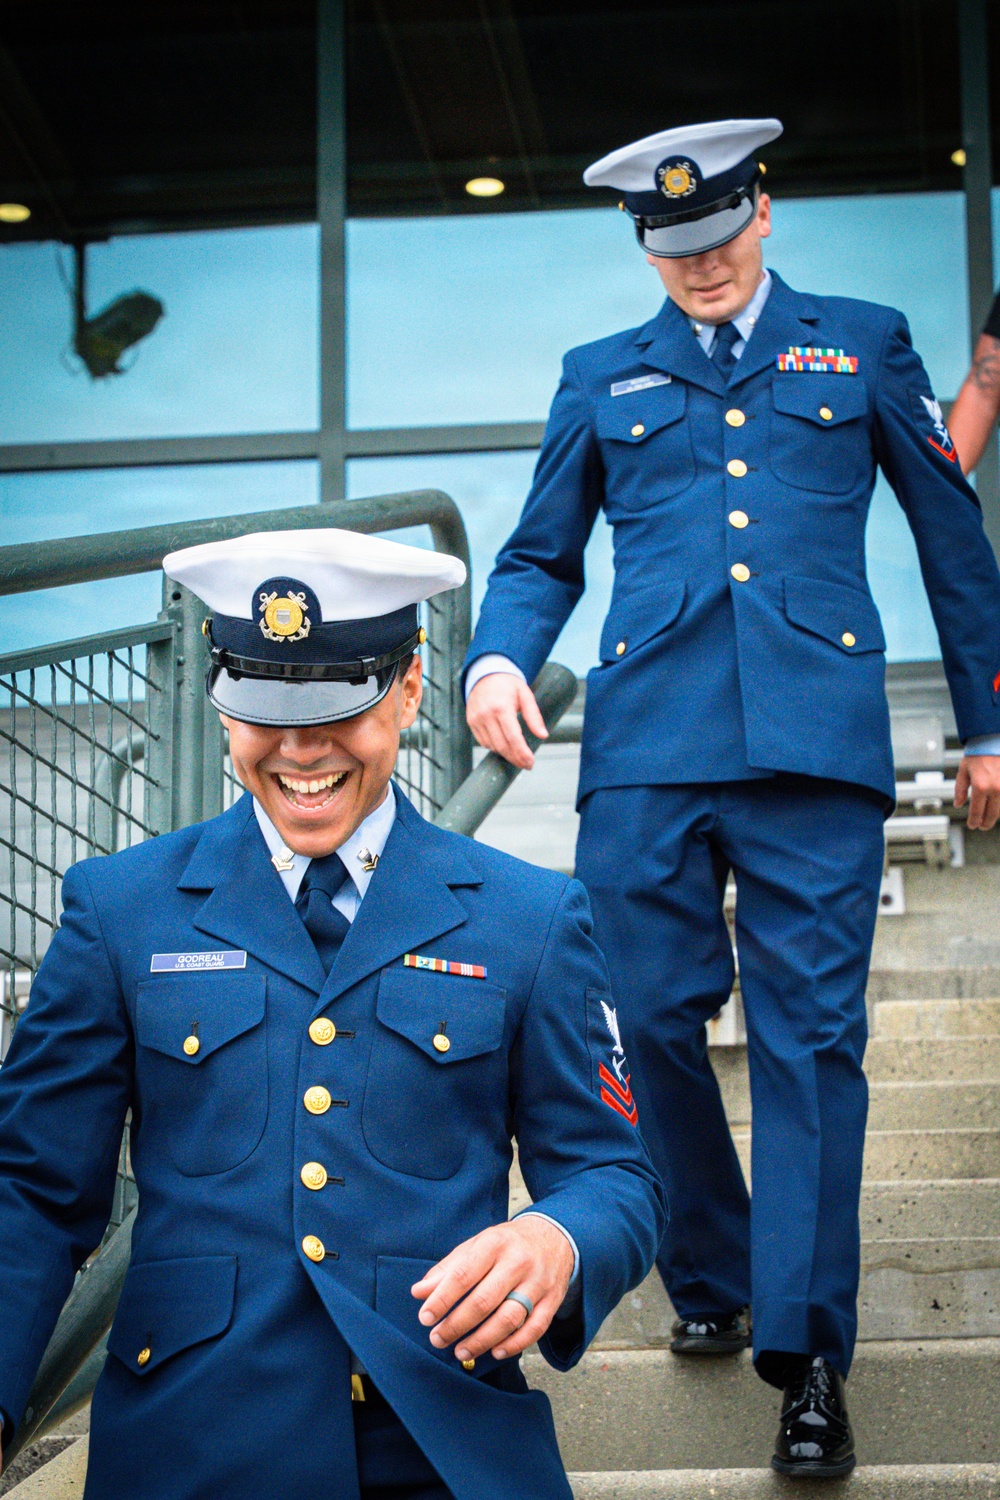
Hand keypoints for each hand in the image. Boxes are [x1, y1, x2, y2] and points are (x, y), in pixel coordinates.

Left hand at [411, 1216, 573, 1363]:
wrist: (553, 1236)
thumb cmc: (507, 1244)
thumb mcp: (476, 1245)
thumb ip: (448, 1269)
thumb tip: (419, 1292)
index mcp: (494, 1243)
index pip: (463, 1275)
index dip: (442, 1299)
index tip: (425, 1318)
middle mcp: (518, 1261)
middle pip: (484, 1300)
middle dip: (457, 1325)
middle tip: (438, 1339)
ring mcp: (538, 1282)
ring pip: (509, 1318)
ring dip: (482, 1340)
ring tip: (461, 1352)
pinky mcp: (552, 1300)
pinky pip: (535, 1329)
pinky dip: (514, 1345)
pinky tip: (495, 1352)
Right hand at [466, 674, 546, 770]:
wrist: (485, 674)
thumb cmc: (509, 685)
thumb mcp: (525, 695)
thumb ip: (534, 716)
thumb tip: (543, 735)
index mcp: (501, 707)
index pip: (513, 737)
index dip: (522, 753)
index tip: (530, 762)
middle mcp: (486, 715)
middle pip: (502, 746)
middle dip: (516, 758)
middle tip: (527, 765)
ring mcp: (476, 719)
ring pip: (492, 746)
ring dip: (506, 754)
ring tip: (518, 755)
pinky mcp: (471, 722)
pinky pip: (483, 742)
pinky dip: (495, 747)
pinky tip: (505, 745)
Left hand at [955, 754, 999, 829]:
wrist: (992, 743)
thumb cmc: (977, 755)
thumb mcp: (963, 771)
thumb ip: (960, 790)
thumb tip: (958, 804)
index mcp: (980, 787)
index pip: (977, 812)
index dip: (974, 822)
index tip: (972, 825)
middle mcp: (995, 789)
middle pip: (992, 815)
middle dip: (986, 823)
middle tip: (982, 827)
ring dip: (995, 816)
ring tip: (989, 818)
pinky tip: (996, 807)